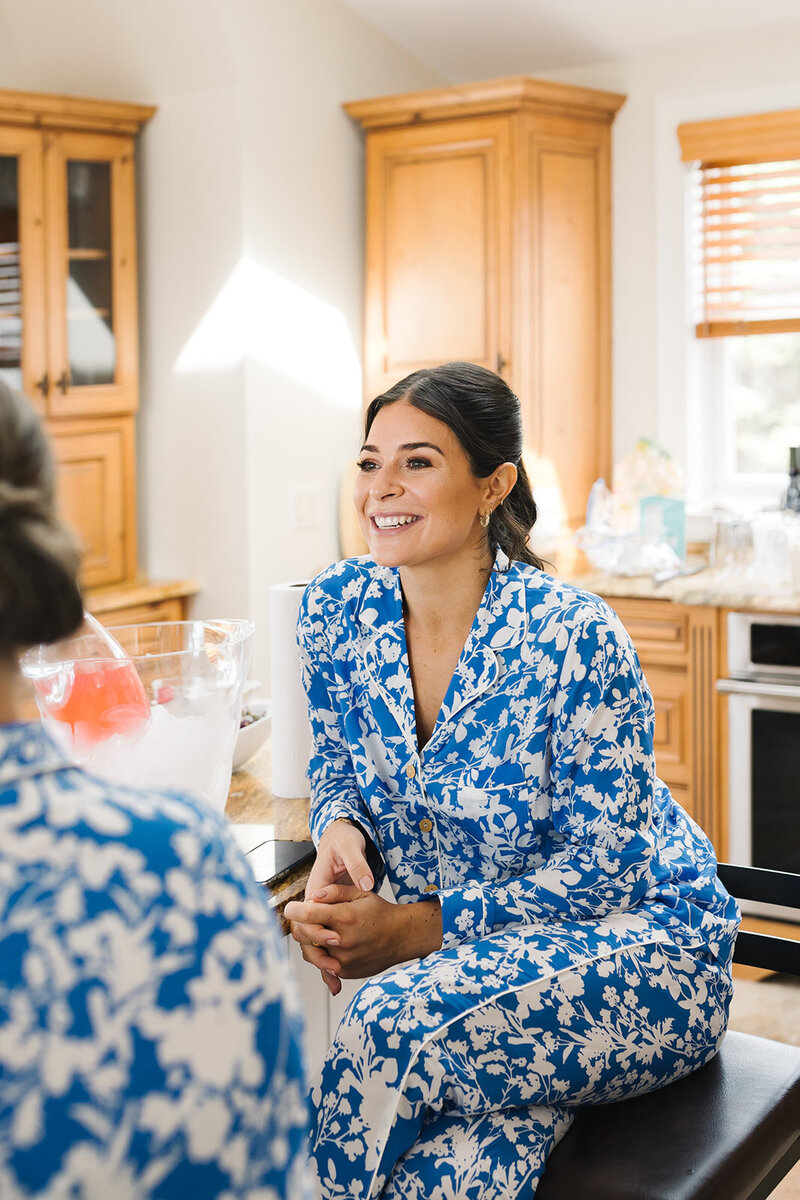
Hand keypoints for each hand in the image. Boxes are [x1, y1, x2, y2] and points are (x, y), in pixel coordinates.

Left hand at [284, 884, 441, 996]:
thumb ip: (334, 892)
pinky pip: (323, 964)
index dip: (294, 910)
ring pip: (310, 952)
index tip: (290, 908)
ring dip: (310, 941)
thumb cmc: (380, 913)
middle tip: (306, 919)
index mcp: (345, 917)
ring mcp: (343, 960)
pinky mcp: (345, 972)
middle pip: (304, 935)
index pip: (308, 914)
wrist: (401, 937)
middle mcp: (342, 941)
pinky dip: (323, 954)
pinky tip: (332, 944)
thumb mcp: (360, 894)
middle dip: (300, 925)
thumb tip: (313, 896)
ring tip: (321, 931)